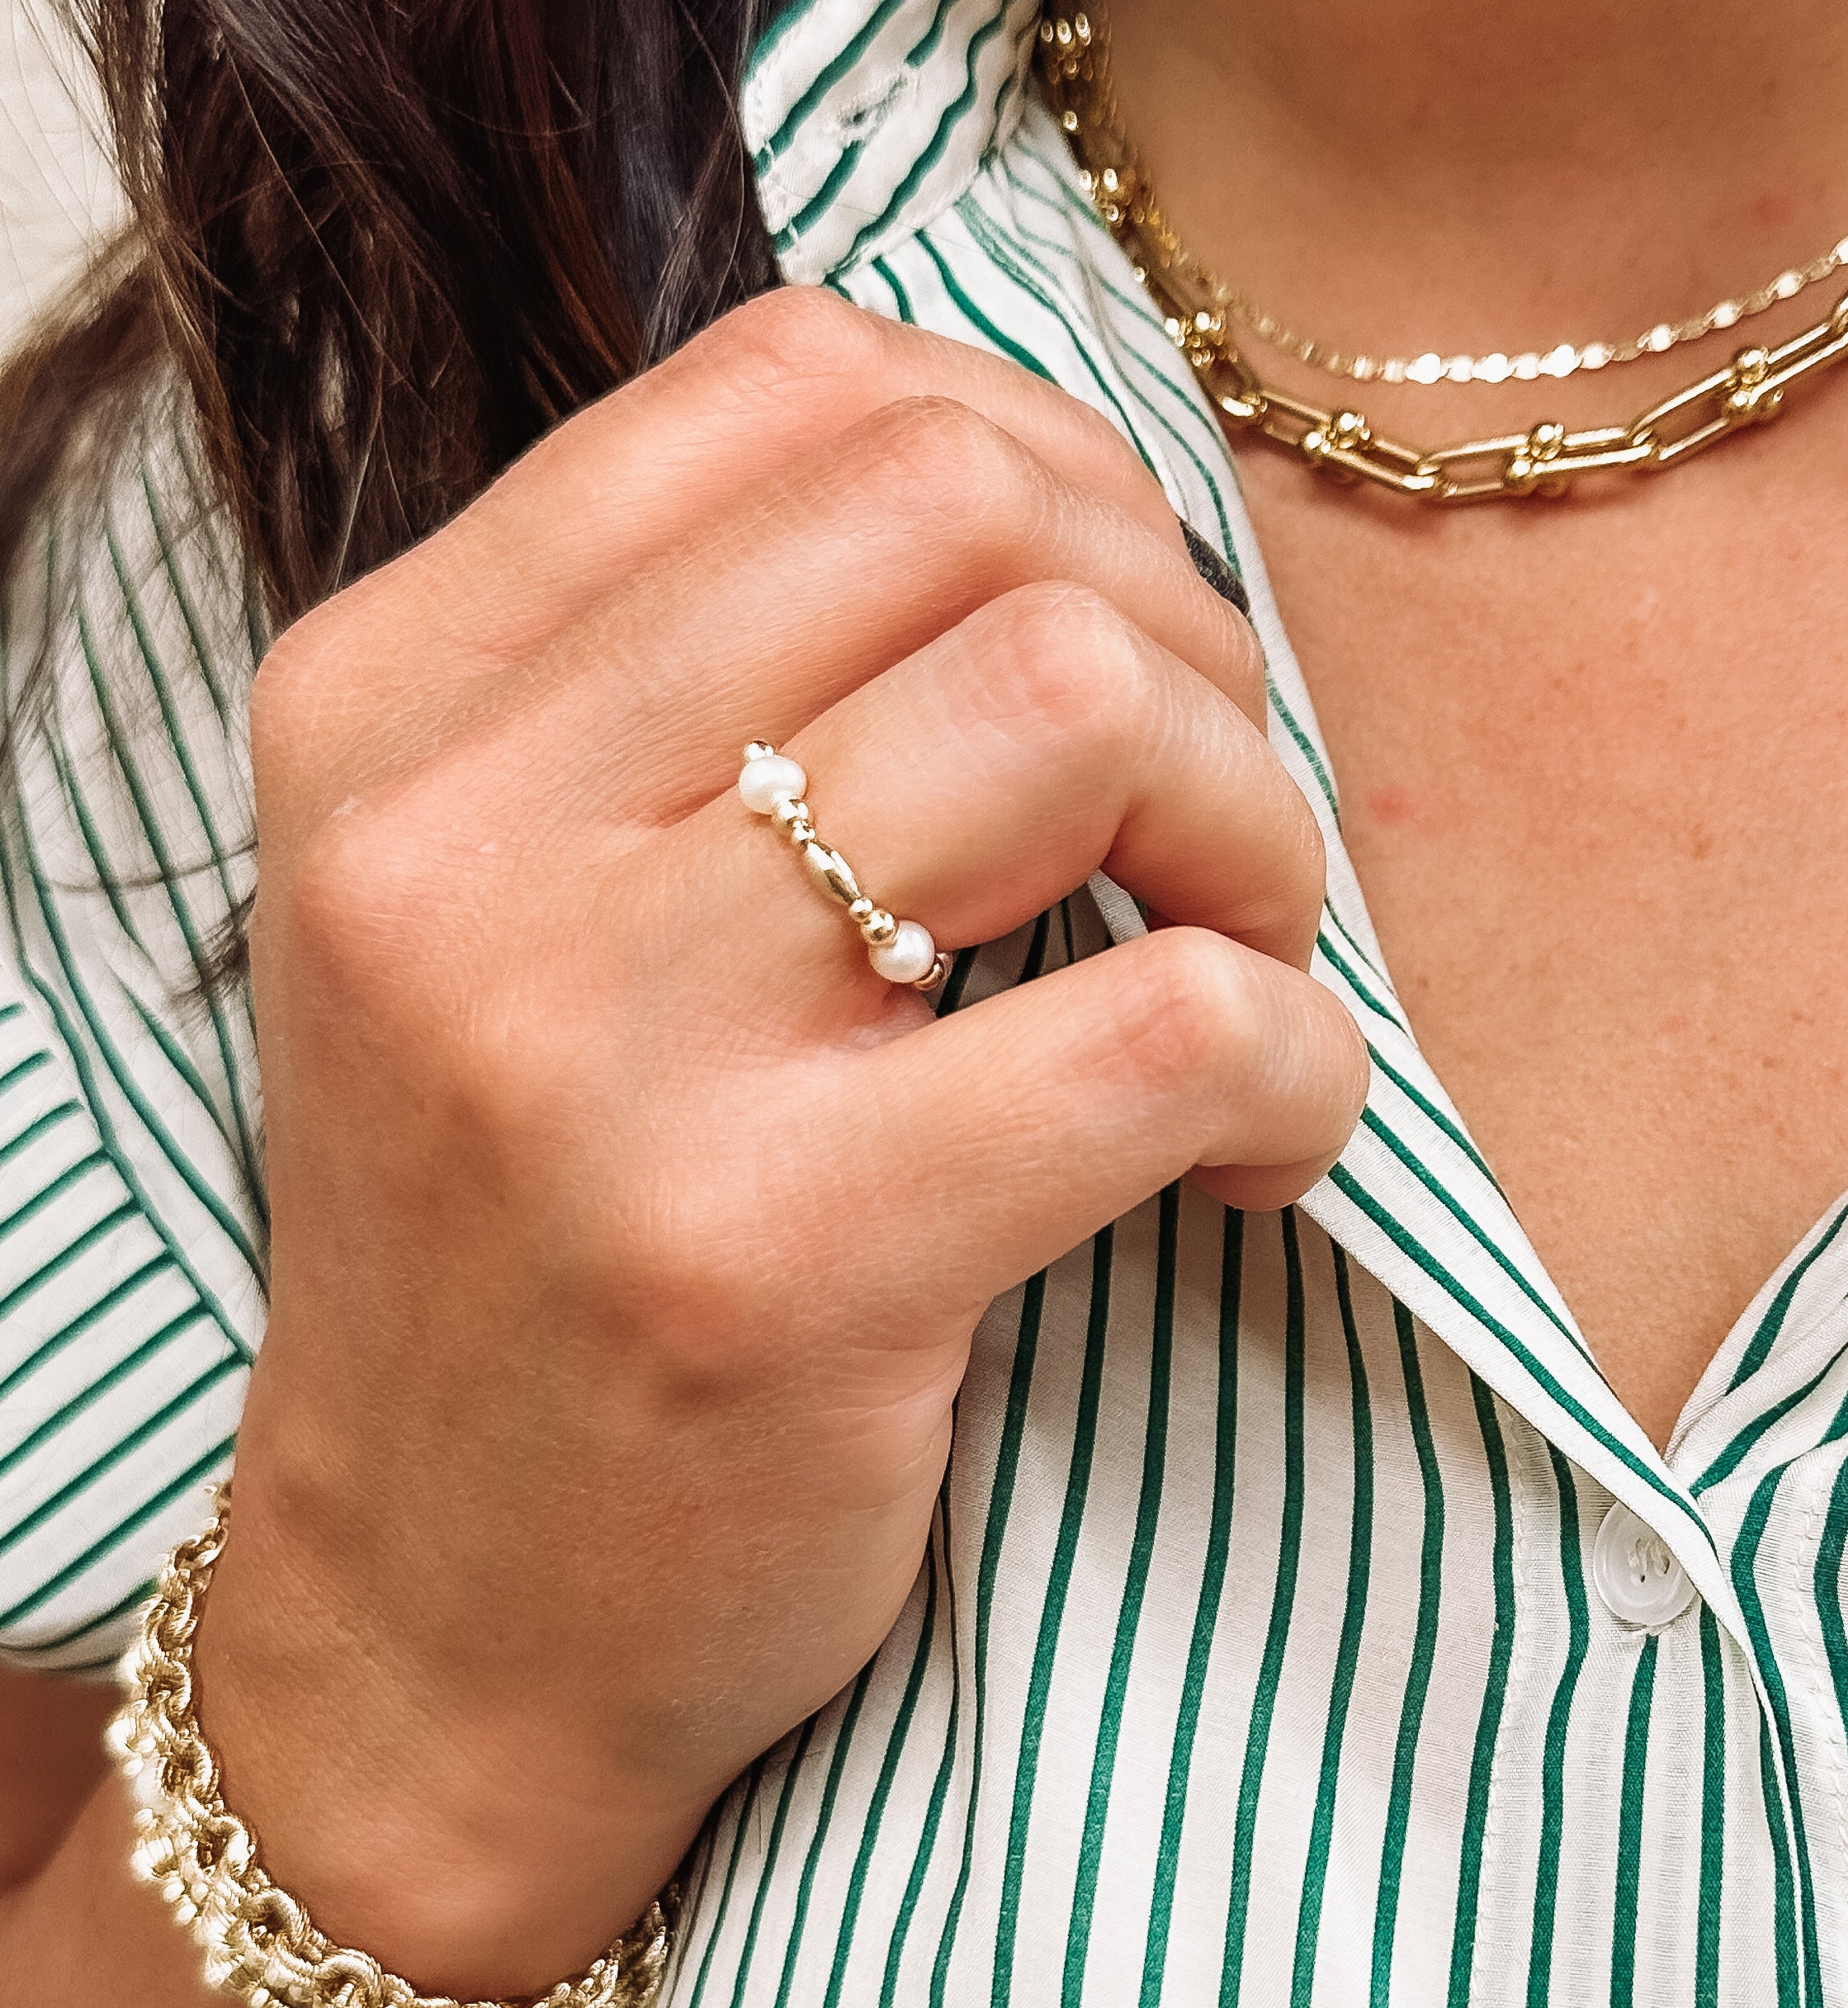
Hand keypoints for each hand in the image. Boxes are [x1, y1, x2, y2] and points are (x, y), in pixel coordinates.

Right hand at [203, 293, 1368, 1992]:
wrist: (437, 1630)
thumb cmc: (536, 1236)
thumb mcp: (502, 898)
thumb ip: (697, 668)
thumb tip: (1045, 481)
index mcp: (388, 703)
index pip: (795, 377)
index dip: (1047, 461)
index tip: (1118, 628)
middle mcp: (457, 843)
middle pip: (959, 501)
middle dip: (1180, 626)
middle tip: (1211, 815)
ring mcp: (602, 1052)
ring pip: (1077, 704)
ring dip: (1262, 825)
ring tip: (1244, 959)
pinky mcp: (777, 1261)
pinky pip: (1169, 1023)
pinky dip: (1300, 1064)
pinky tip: (1253, 1147)